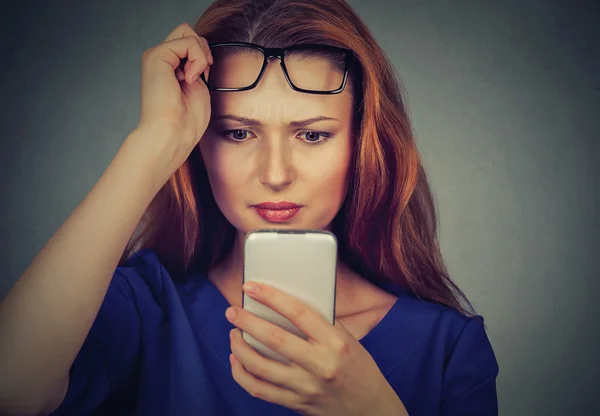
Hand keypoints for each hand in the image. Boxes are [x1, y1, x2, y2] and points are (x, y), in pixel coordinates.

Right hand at [137, 22, 212, 168]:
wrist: (173, 134)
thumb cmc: (185, 121)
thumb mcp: (199, 86)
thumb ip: (198, 65)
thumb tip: (203, 50)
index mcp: (169, 67)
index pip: (191, 43)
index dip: (204, 56)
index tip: (203, 78)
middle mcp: (160, 59)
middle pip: (187, 31)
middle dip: (202, 49)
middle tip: (200, 75)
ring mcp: (157, 56)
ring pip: (188, 32)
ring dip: (200, 56)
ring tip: (192, 78)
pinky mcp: (156, 55)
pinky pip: (189, 41)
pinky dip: (198, 59)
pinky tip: (189, 78)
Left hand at [225, 282, 408, 415]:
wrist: (370, 409)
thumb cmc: (358, 368)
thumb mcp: (348, 340)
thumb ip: (321, 323)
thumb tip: (286, 302)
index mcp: (335, 343)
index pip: (298, 313)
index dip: (271, 298)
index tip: (251, 288)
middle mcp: (319, 365)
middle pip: (274, 339)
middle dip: (247, 322)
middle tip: (232, 311)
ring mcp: (305, 387)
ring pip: (260, 366)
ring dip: (239, 347)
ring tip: (233, 334)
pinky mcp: (295, 403)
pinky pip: (259, 390)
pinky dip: (241, 374)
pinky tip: (236, 361)